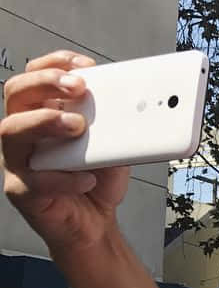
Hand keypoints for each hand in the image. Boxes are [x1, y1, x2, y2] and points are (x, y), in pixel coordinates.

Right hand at [1, 51, 129, 254]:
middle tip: (78, 87)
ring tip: (77, 126)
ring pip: (12, 131)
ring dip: (45, 122)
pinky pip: (34, 180)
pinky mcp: (22, 191)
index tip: (86, 66)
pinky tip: (87, 179)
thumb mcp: (115, 146)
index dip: (57, 63)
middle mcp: (26, 132)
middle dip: (47, 82)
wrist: (95, 224)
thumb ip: (117, 125)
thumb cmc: (98, 180)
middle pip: (17, 92)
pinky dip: (65, 179)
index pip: (37, 75)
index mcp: (45, 113)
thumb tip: (137, 105)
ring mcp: (19, 160)